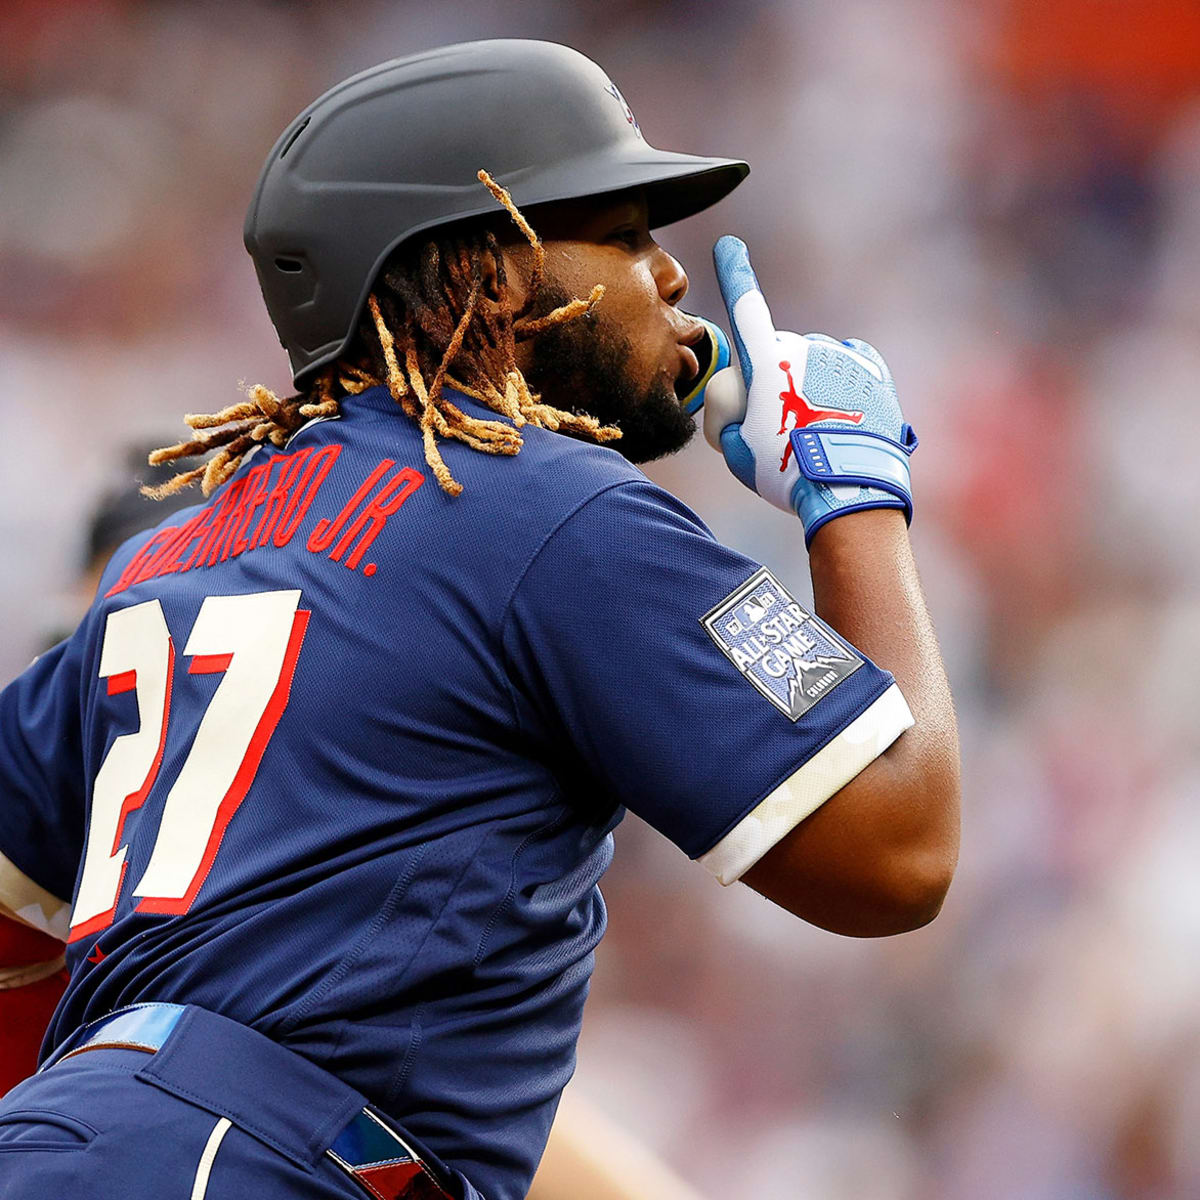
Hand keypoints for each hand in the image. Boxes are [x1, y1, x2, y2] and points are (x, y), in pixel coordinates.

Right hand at [703, 236, 916, 544]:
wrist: (849, 490)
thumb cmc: (785, 473)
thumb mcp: (736, 452)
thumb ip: (730, 417)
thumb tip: (744, 404)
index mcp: (766, 363)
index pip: (745, 308)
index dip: (734, 274)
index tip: (729, 245)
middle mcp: (804, 348)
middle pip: (776, 355)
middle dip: (771, 383)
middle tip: (776, 431)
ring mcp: (841, 358)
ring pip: (812, 363)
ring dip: (807, 386)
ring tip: (813, 433)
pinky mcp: (872, 373)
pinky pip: (847, 365)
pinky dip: (839, 383)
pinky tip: (837, 410)